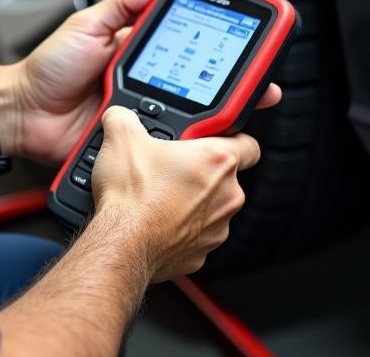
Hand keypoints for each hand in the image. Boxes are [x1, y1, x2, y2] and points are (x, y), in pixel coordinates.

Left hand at [5, 0, 280, 164]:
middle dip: (233, 85)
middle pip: (199, 85)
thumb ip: (121, 4)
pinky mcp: (134, 143)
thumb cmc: (48, 68)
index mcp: (137, 52)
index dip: (216, 46)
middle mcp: (146, 82)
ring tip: (240, 109)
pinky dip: (183, 144)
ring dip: (215, 116)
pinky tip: (201, 140)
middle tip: (261, 83)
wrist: (22, 114)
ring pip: (189, 117)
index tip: (244, 40)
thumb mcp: (86, 25)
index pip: (187, 46)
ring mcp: (142, 114)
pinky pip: (164, 145)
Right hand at [92, 106, 260, 281]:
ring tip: (158, 194)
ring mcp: (217, 228)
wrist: (121, 244)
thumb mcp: (121, 136)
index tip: (211, 138)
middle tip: (170, 165)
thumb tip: (121, 116)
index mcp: (217, 161)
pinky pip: (196, 233)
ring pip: (211, 207)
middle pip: (224, 176)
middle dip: (199, 169)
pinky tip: (155, 218)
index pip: (248, 144)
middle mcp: (226, 196)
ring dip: (190, 199)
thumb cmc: (132, 196)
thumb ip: (126, 116)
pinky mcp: (201, 253)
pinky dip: (179, 226)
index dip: (231, 137)